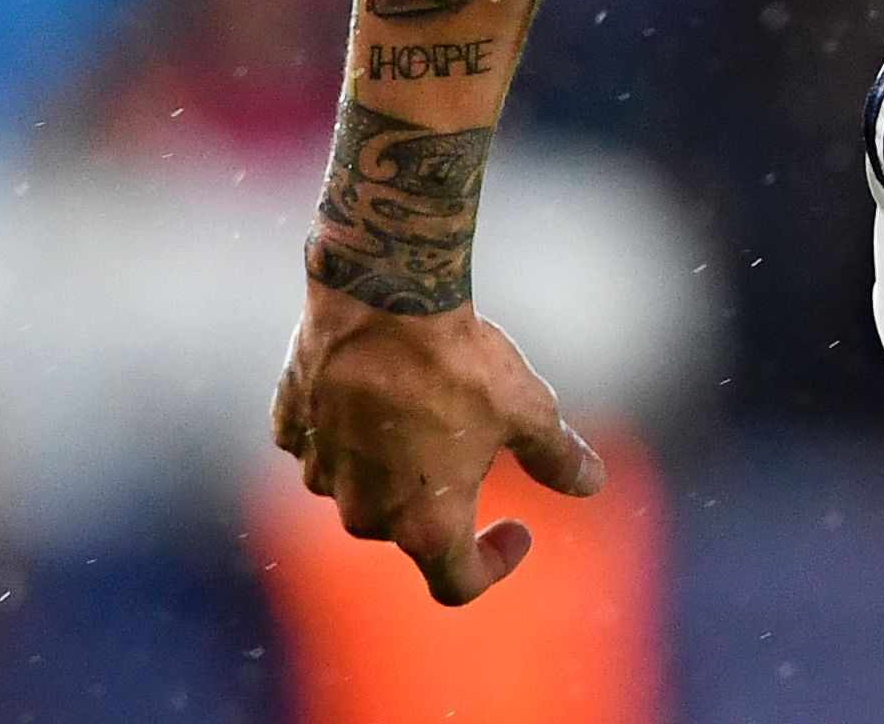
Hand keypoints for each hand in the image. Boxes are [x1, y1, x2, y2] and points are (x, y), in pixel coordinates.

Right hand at [271, 277, 604, 602]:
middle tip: (479, 434)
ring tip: (430, 398)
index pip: (458, 582)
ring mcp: (321, 474)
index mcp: (425, 525)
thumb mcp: (530, 413)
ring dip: (397, 460)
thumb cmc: (460, 365)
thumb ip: (558, 458)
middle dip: (448, 494)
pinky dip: (352, 428)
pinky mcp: (292, 431)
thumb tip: (591, 483)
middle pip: (411, 527)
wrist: (383, 300)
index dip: (495, 564)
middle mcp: (365, 514)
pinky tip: (378, 386)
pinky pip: (327, 444)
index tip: (518, 528)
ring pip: (366, 484)